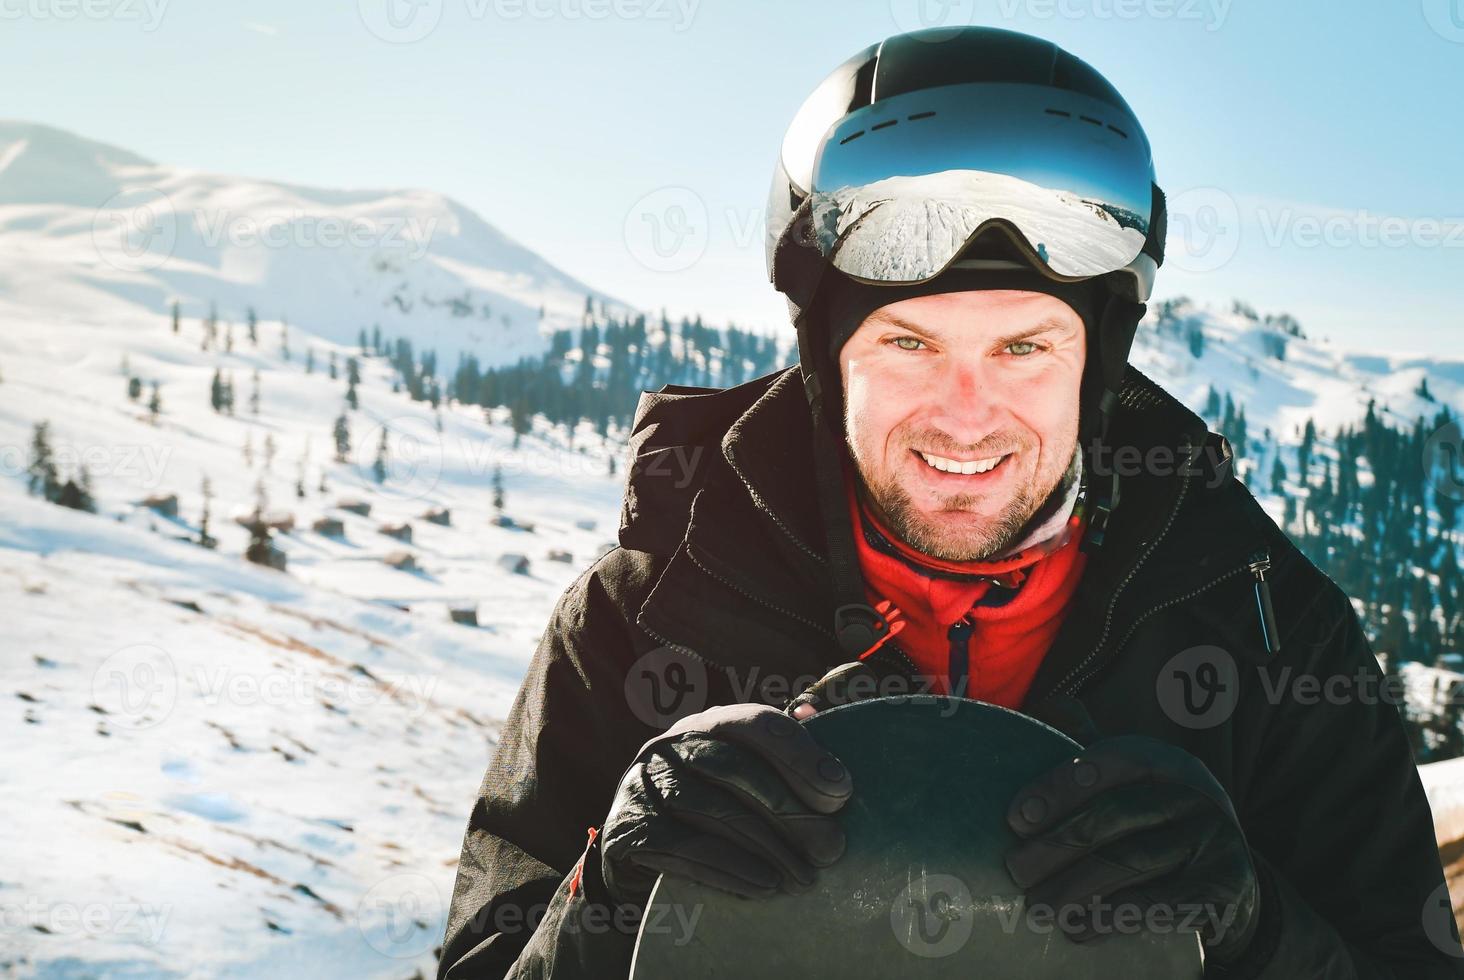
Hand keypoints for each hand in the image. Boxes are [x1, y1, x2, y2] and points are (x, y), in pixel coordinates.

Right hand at [598, 702, 852, 906]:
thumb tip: (823, 735)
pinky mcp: (628, 824)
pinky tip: (764, 886)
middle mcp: (672, 743)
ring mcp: (645, 782)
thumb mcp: (748, 771)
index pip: (757, 724)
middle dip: (789, 812)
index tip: (842, 793)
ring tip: (804, 878)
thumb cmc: (713, 803)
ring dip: (766, 847)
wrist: (641, 844)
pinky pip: (681, 846)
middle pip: (735, 769)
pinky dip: (727, 869)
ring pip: (711, 810)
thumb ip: (784, 752)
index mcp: (711, 722)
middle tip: (831, 849)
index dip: (801, 755)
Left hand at [1003, 735, 1260, 964]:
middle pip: (1116, 815)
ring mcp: (1215, 841)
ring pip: (1133, 862)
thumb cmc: (1160, 823)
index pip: (1112, 762)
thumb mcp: (1137, 780)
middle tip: (1016, 870)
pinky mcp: (1223, 889)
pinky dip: (1114, 915)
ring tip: (1038, 905)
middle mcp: (1196, 795)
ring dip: (1076, 887)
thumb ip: (1093, 745)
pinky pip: (1161, 903)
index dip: (1060, 786)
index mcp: (1167, 762)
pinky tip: (1079, 927)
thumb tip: (1052, 703)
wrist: (1230, 880)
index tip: (1015, 818)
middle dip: (1057, 844)